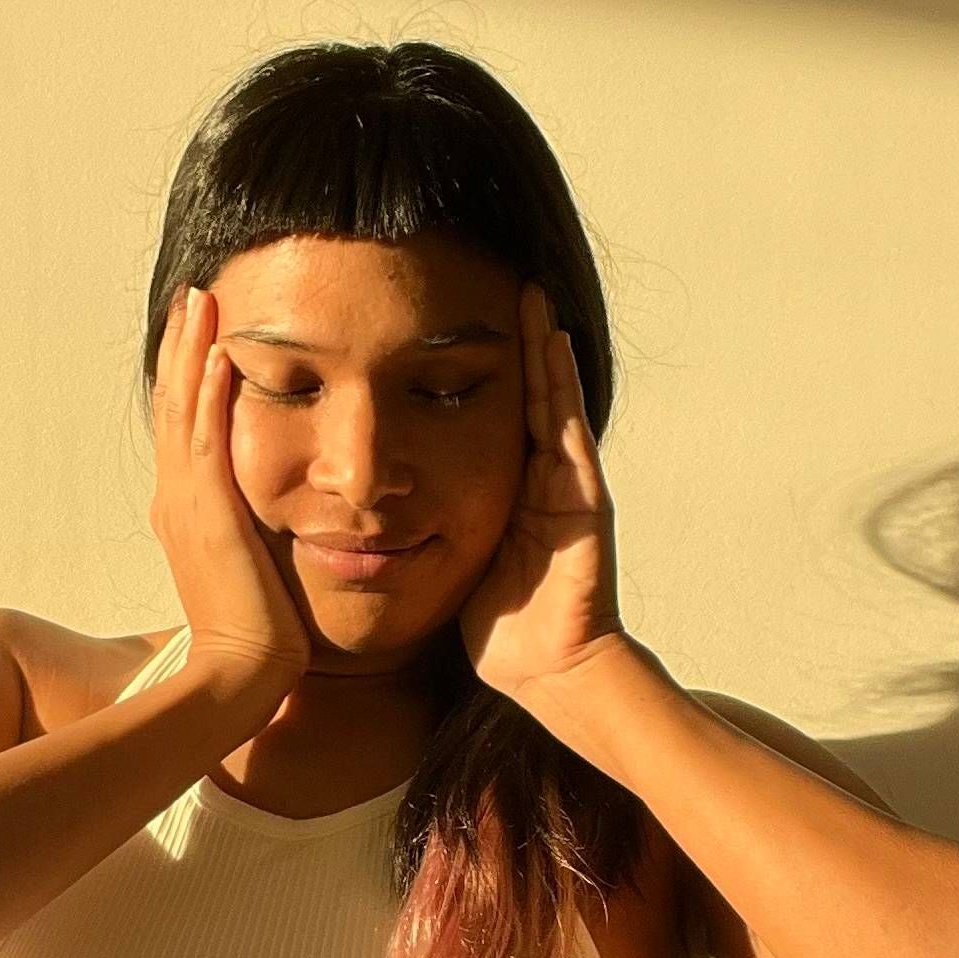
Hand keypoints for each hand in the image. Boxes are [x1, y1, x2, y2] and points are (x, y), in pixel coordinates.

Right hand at [148, 285, 312, 707]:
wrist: (242, 676)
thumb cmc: (258, 638)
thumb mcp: (252, 571)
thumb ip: (253, 538)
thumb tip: (271, 523)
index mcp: (184, 512)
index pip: (183, 429)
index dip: (187, 378)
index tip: (200, 333)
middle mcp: (176, 500)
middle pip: (173, 405)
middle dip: (182, 348)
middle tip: (192, 295)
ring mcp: (186, 504)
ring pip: (184, 409)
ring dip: (192, 351)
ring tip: (202, 302)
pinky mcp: (209, 514)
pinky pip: (207, 438)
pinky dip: (212, 392)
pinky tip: (223, 353)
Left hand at [457, 282, 625, 700]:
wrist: (547, 673)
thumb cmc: (500, 630)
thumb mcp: (453, 561)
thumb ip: (431, 527)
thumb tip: (375, 510)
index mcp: (508, 493)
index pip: (491, 417)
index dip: (475, 373)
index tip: (454, 326)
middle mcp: (541, 481)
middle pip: (527, 397)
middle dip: (514, 343)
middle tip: (503, 284)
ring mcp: (566, 487)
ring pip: (551, 402)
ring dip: (542, 348)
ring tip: (530, 296)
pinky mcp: (583, 500)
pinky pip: (569, 434)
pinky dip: (562, 388)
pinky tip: (554, 346)